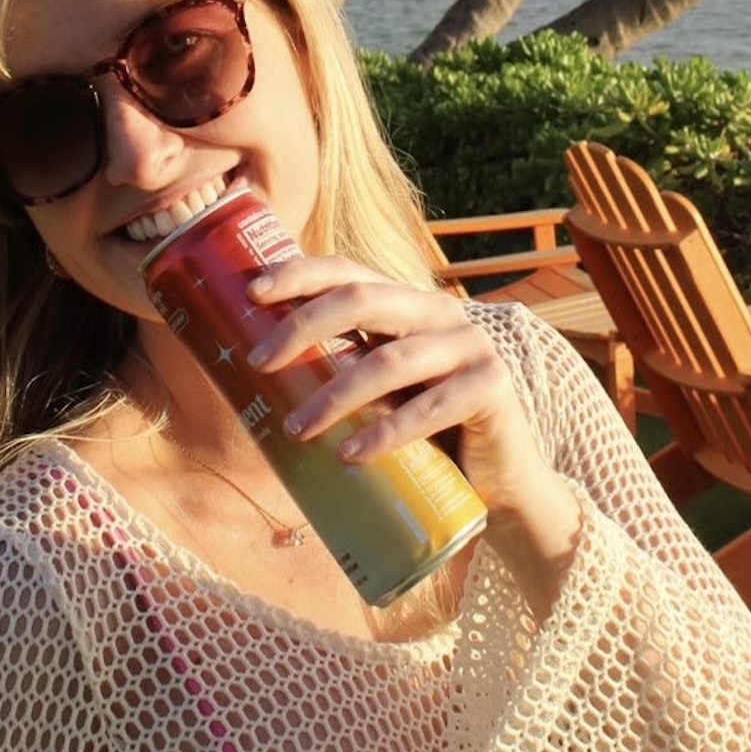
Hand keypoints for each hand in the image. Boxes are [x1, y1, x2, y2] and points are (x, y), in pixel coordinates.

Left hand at [245, 258, 582, 617]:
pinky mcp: (493, 387)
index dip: (299, 273)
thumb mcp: (380, 393)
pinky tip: (352, 455)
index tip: (251, 293)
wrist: (499, 480)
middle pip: (363, 299)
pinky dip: (386, 433)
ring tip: (297, 430)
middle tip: (260, 364)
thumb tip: (253, 376)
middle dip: (304, 327)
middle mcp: (439, 313)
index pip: (349, 271)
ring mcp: (471, 346)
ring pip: (390, 360)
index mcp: (407, 304)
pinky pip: (431, 409)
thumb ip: (341, 372)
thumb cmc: (426, 434)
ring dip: (335, 396)